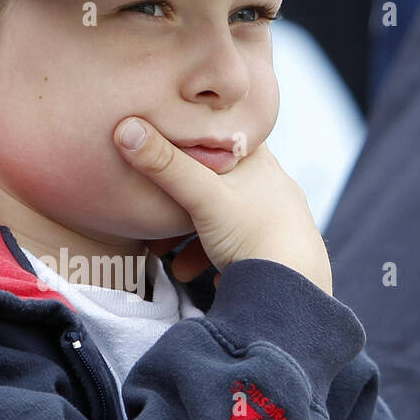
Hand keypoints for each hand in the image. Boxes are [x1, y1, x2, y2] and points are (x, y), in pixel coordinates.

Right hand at [116, 117, 332, 294]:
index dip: (197, 143)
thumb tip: (126, 129)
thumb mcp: (202, 198)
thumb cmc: (252, 236)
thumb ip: (165, 166)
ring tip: (176, 263)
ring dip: (196, 242)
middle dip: (184, 207)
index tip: (170, 149)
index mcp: (261, 163)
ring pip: (226, 222)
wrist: (293, 290)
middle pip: (219, 186)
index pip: (226, 139)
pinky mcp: (279, 252)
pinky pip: (240, 249)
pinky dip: (218, 260)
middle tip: (160, 222)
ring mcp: (278, 221)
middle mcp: (274, 187)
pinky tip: (208, 278)